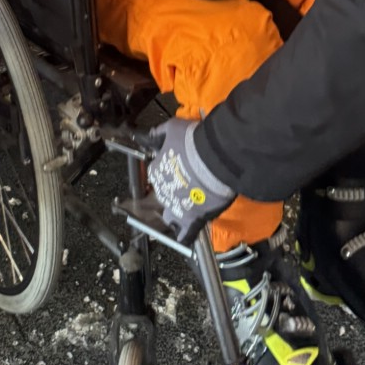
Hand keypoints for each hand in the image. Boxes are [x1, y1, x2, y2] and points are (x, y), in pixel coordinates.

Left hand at [146, 117, 235, 243]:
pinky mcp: (191, 219)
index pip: (158, 173)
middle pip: (165, 193)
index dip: (169, 171)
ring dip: (179, 210)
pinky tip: (185, 236)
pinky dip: (185, 234)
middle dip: (175, 190)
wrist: (215, 157)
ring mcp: (175, 206)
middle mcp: (162, 191)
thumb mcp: (173, 128)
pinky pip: (185, 232)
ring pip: (171, 214)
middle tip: (190, 184)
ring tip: (191, 206)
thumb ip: (160, 132)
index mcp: (156, 170)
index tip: (179, 168)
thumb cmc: (194, 141)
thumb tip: (150, 134)